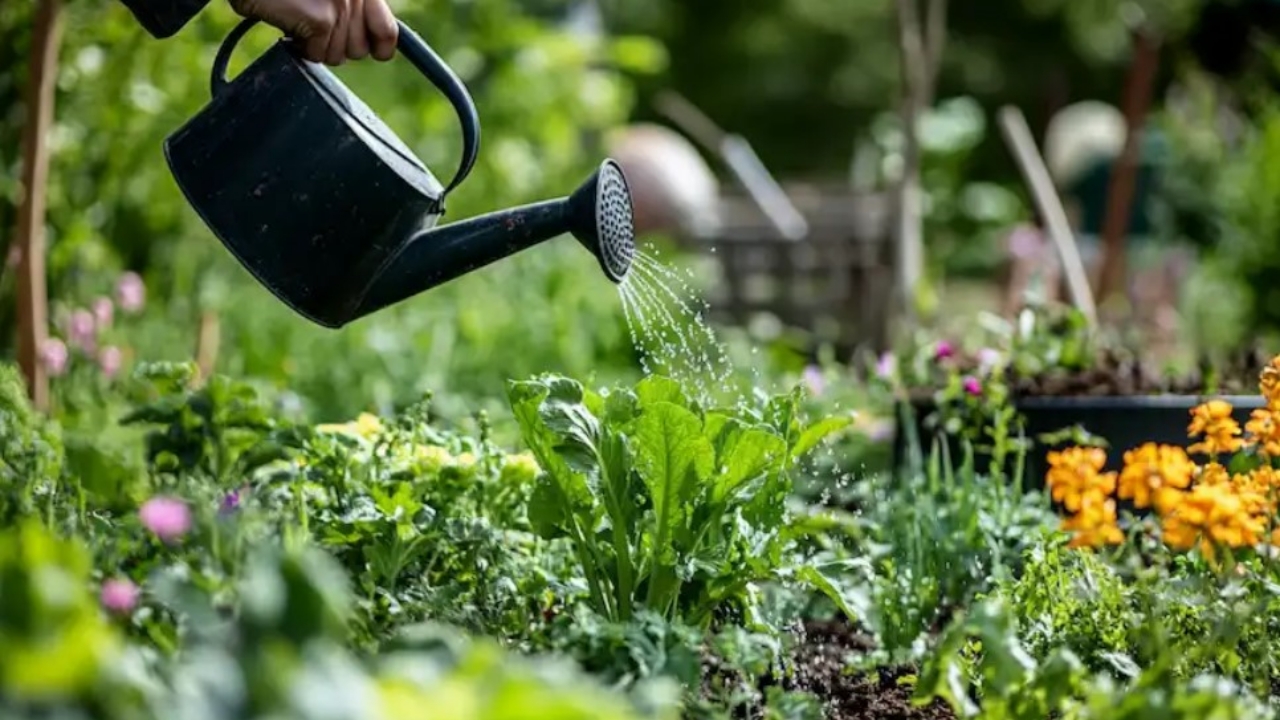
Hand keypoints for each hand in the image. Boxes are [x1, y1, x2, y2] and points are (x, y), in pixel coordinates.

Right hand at [228, 0, 398, 65]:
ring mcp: (341, 8)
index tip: (373, 54)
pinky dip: (298, 46)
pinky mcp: (322, 20)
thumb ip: (351, 10)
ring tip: (298, 19)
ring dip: (314, 46)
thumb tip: (371, 47)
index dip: (380, 49)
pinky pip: (315, 55)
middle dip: (335, 46)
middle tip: (312, 26)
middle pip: (358, 51)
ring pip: (336, 57)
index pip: (388, 33)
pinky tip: (288, 23)